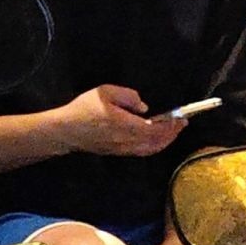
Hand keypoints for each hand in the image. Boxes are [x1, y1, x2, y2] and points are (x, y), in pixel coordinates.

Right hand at [56, 85, 186, 157]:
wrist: (64, 131)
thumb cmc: (83, 109)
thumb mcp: (105, 92)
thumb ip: (128, 96)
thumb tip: (144, 107)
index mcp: (126, 126)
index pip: (156, 130)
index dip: (171, 125)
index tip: (180, 118)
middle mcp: (127, 141)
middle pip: (157, 143)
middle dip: (172, 134)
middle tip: (181, 124)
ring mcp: (122, 149)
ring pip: (149, 150)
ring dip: (164, 142)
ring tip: (171, 131)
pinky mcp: (116, 152)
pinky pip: (141, 152)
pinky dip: (153, 146)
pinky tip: (154, 138)